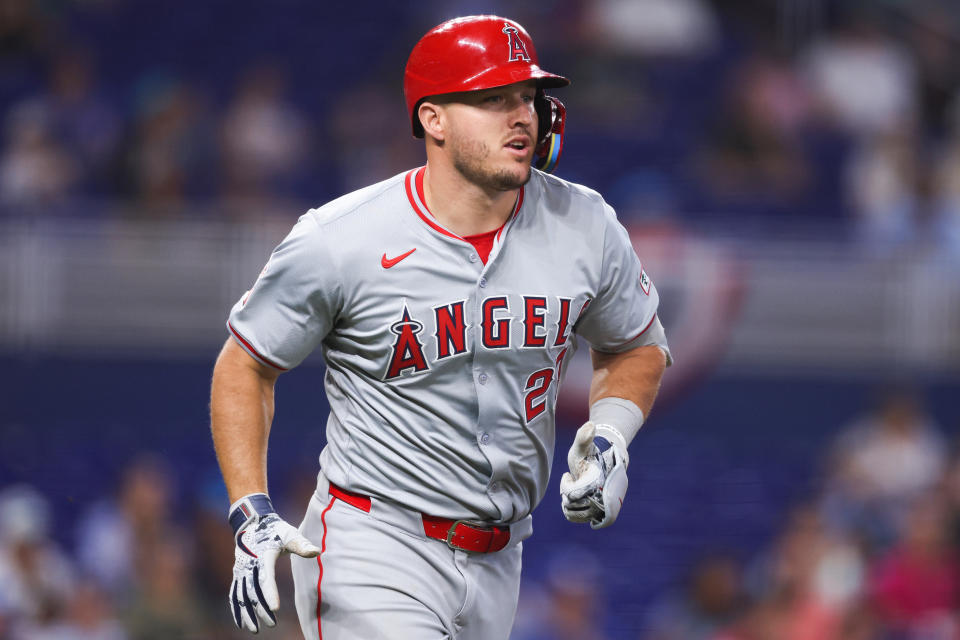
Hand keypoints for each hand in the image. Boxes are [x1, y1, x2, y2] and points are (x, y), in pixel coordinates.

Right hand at [229, 494, 320, 632]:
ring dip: (247, 613)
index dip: (270, 593)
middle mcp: (249, 565)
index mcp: (263, 556)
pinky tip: (241, 622)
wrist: (253, 523)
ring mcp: (241, 570)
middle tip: (271, 624)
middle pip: (253, 591)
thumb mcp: (290, 534)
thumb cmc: (276, 530)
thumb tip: (317, 552)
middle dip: (260, 609)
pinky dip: (236, 608)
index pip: (266, 578)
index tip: (274, 609)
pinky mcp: (238, 573)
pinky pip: (234, 593)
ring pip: (241, 595)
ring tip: (255, 629)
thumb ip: (302, 545)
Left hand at [560, 422, 628, 528]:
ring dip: (571, 504)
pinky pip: (585, 520)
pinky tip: (573, 501)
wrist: (606, 462)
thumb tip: (591, 426)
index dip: (567, 486)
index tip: (568, 475)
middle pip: (574, 505)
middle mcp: (603, 495)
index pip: (573, 494)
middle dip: (568, 494)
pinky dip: (575, 514)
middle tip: (572, 482)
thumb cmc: (590, 454)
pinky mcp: (602, 514)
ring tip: (573, 490)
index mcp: (596, 479)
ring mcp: (604, 506)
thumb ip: (584, 437)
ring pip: (577, 514)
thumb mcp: (582, 445)